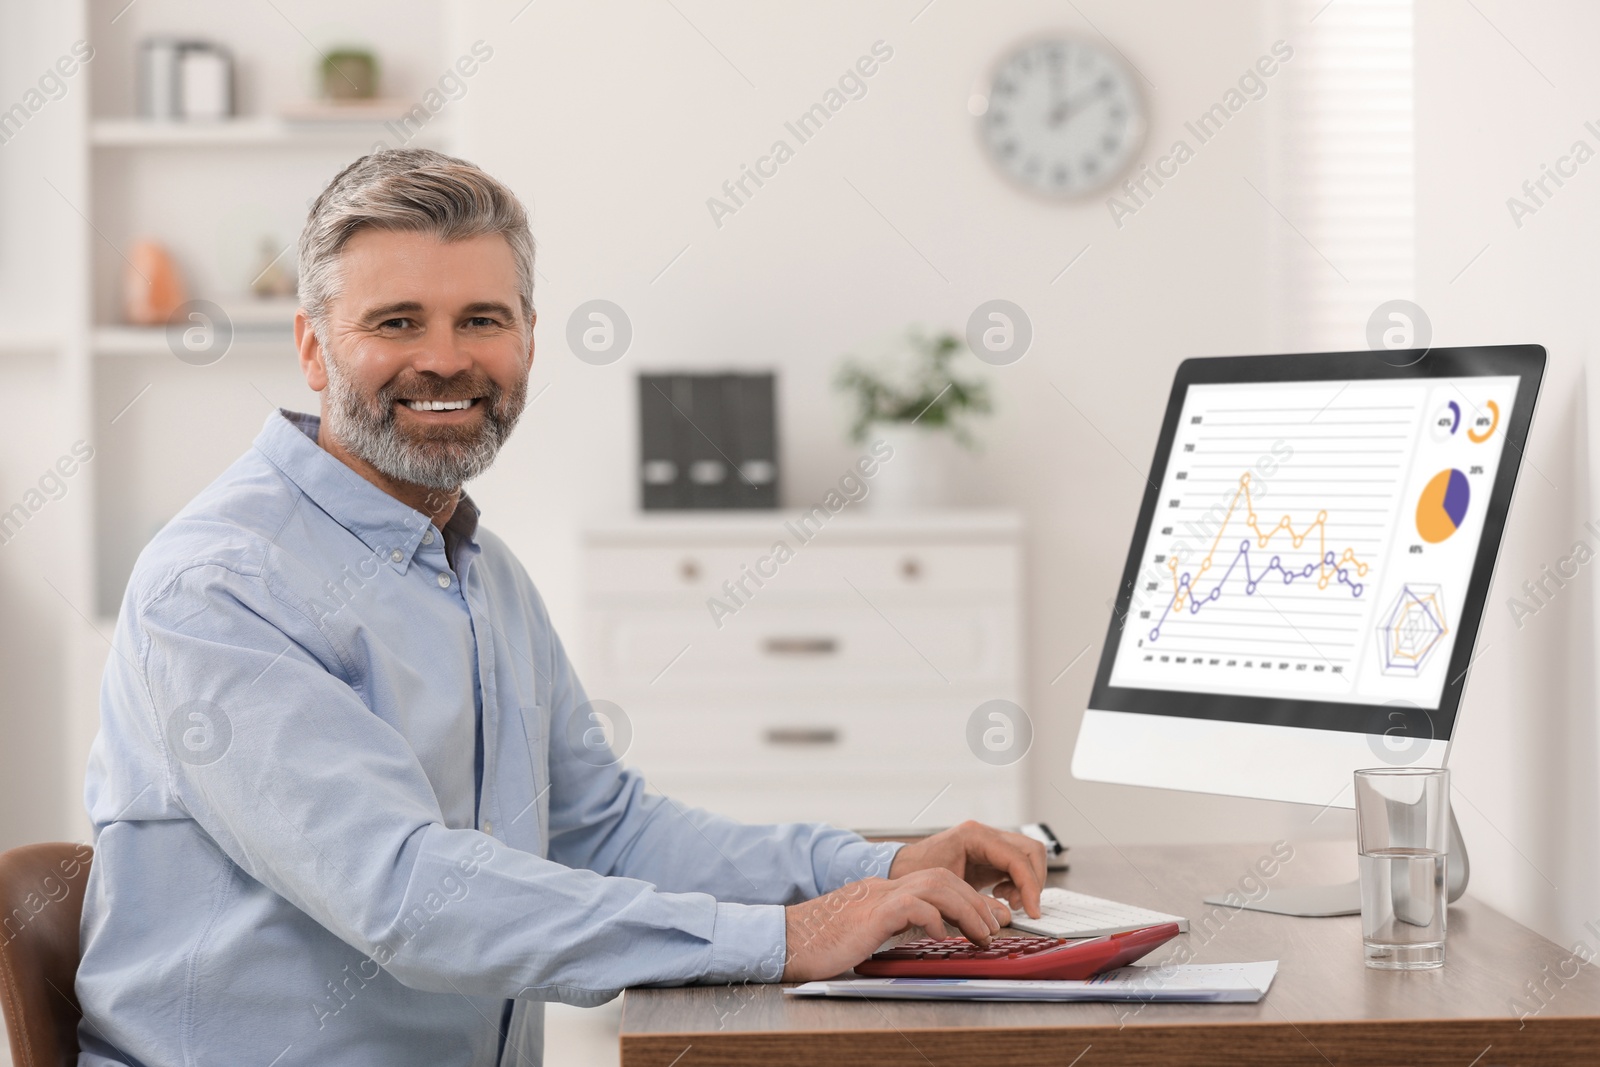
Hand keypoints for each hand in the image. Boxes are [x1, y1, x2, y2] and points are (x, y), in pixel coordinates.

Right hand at [782, 870, 1010, 981]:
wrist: (785, 940)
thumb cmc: (820, 944)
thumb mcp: (866, 934)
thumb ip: (892, 929)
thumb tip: (925, 936)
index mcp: (884, 892)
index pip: (936, 882)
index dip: (967, 899)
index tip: (986, 921)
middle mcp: (883, 888)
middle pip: (943, 877)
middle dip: (975, 901)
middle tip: (994, 927)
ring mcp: (877, 897)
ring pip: (936, 886)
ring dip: (966, 909)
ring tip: (981, 934)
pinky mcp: (870, 913)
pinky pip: (911, 905)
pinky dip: (934, 918)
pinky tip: (942, 935)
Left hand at [887, 820, 1048, 919]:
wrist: (897, 868)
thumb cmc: (915, 874)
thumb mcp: (946, 890)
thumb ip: (978, 902)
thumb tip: (1008, 916)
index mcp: (974, 836)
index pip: (1016, 858)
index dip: (1030, 886)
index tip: (1033, 912)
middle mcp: (984, 834)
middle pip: (1031, 851)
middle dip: (1033, 882)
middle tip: (1025, 907)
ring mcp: (988, 842)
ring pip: (1027, 857)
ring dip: (1027, 883)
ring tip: (1009, 902)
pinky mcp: (989, 855)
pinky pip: (1016, 865)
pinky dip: (1018, 883)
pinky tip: (1001, 896)